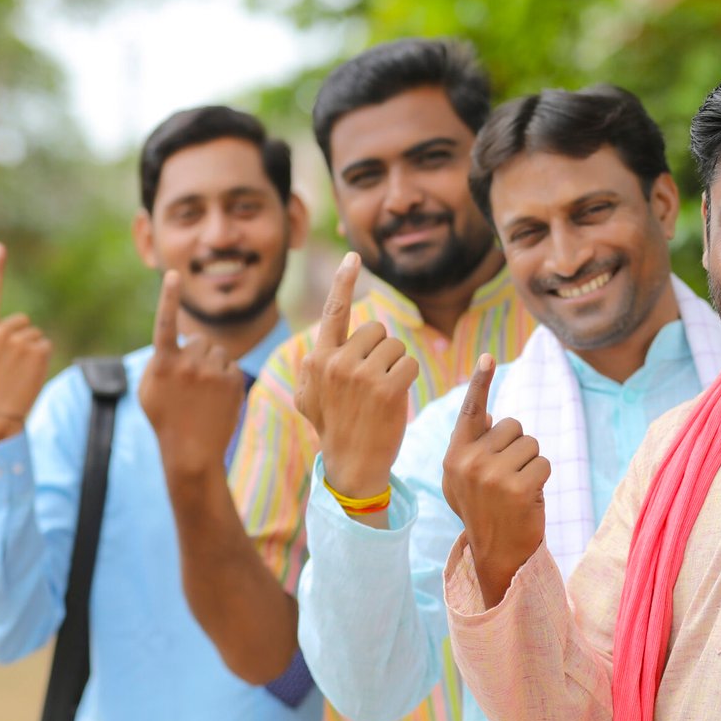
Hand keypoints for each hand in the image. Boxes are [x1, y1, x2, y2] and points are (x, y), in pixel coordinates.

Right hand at [0, 243, 50, 445]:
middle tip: (10, 362)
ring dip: (31, 349)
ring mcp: (18, 341)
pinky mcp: (38, 350)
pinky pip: (45, 344)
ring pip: (35, 334)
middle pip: (22, 321)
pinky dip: (41, 358)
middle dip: (20, 337)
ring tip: (17, 370)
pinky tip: (28, 373)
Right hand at [138, 270, 246, 476]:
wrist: (191, 451)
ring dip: (213, 366)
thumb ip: (159, 361)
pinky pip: (232, 368)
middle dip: (199, 355)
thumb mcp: (149, 389)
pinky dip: (226, 380)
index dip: (168, 297)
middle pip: (201, 341)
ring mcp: (213, 373)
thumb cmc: (165, 419)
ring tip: (204, 393)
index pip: (165, 323)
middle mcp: (188, 364)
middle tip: (191, 382)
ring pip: (219, 353)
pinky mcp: (233, 381)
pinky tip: (217, 400)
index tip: (173, 274)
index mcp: (164, 363)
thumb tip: (175, 342)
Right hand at [295, 252, 418, 498]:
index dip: (343, 281)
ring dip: (396, 365)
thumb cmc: (335, 428)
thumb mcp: (310, 396)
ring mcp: (360, 375)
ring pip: (395, 347)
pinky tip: (395, 398)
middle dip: (381, 350)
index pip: (333, 311)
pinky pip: (409, 364)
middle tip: (372, 381)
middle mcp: (335, 362)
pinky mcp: (385, 389)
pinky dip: (408, 378)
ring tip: (381, 392)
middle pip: (376, 330)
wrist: (352, 465)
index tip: (353, 256)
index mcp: (317, 358)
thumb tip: (317, 345)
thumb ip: (315, 366)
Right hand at [441, 355, 549, 607]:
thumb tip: (489, 411)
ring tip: (518, 489)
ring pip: (531, 444)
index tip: (488, 357)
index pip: (471, 411)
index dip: (480, 382)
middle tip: (508, 478)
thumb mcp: (464, 480)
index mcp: (454, 455)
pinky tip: (529, 498)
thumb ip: (471, 447)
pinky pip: (543, 463)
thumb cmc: (484, 512)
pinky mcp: (517, 487)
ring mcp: (492, 474)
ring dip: (531, 464)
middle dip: (518, 448)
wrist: (497, 554)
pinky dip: (542, 478)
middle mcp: (469, 461)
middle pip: (512, 426)